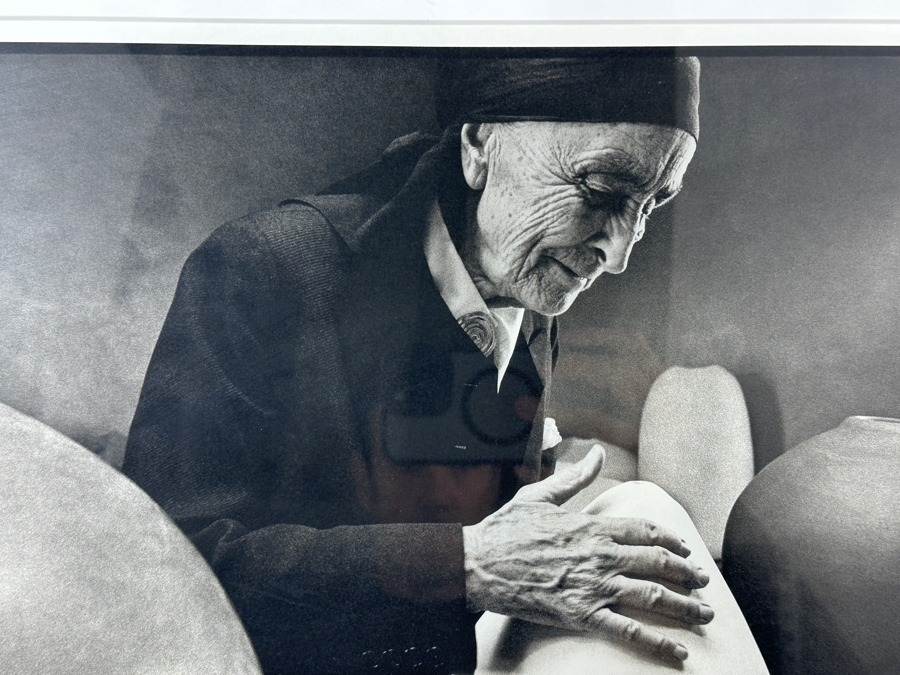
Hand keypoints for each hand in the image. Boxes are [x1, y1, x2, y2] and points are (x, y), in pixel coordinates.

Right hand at [463, 446, 712, 661]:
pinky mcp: (581, 614)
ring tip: (705, 612)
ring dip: (685, 606)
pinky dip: (657, 643)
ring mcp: (593, 586)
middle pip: (658, 563)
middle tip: (704, 581)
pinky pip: (627, 632)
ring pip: (652, 596)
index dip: (671, 540)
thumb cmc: (506, 528)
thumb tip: (596, 451)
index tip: (685, 549)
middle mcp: (600, 555)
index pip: (646, 531)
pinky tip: (679, 653)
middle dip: (688, 573)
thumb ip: (574, 475)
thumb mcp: (540, 494)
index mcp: (592, 526)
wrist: (477, 563)